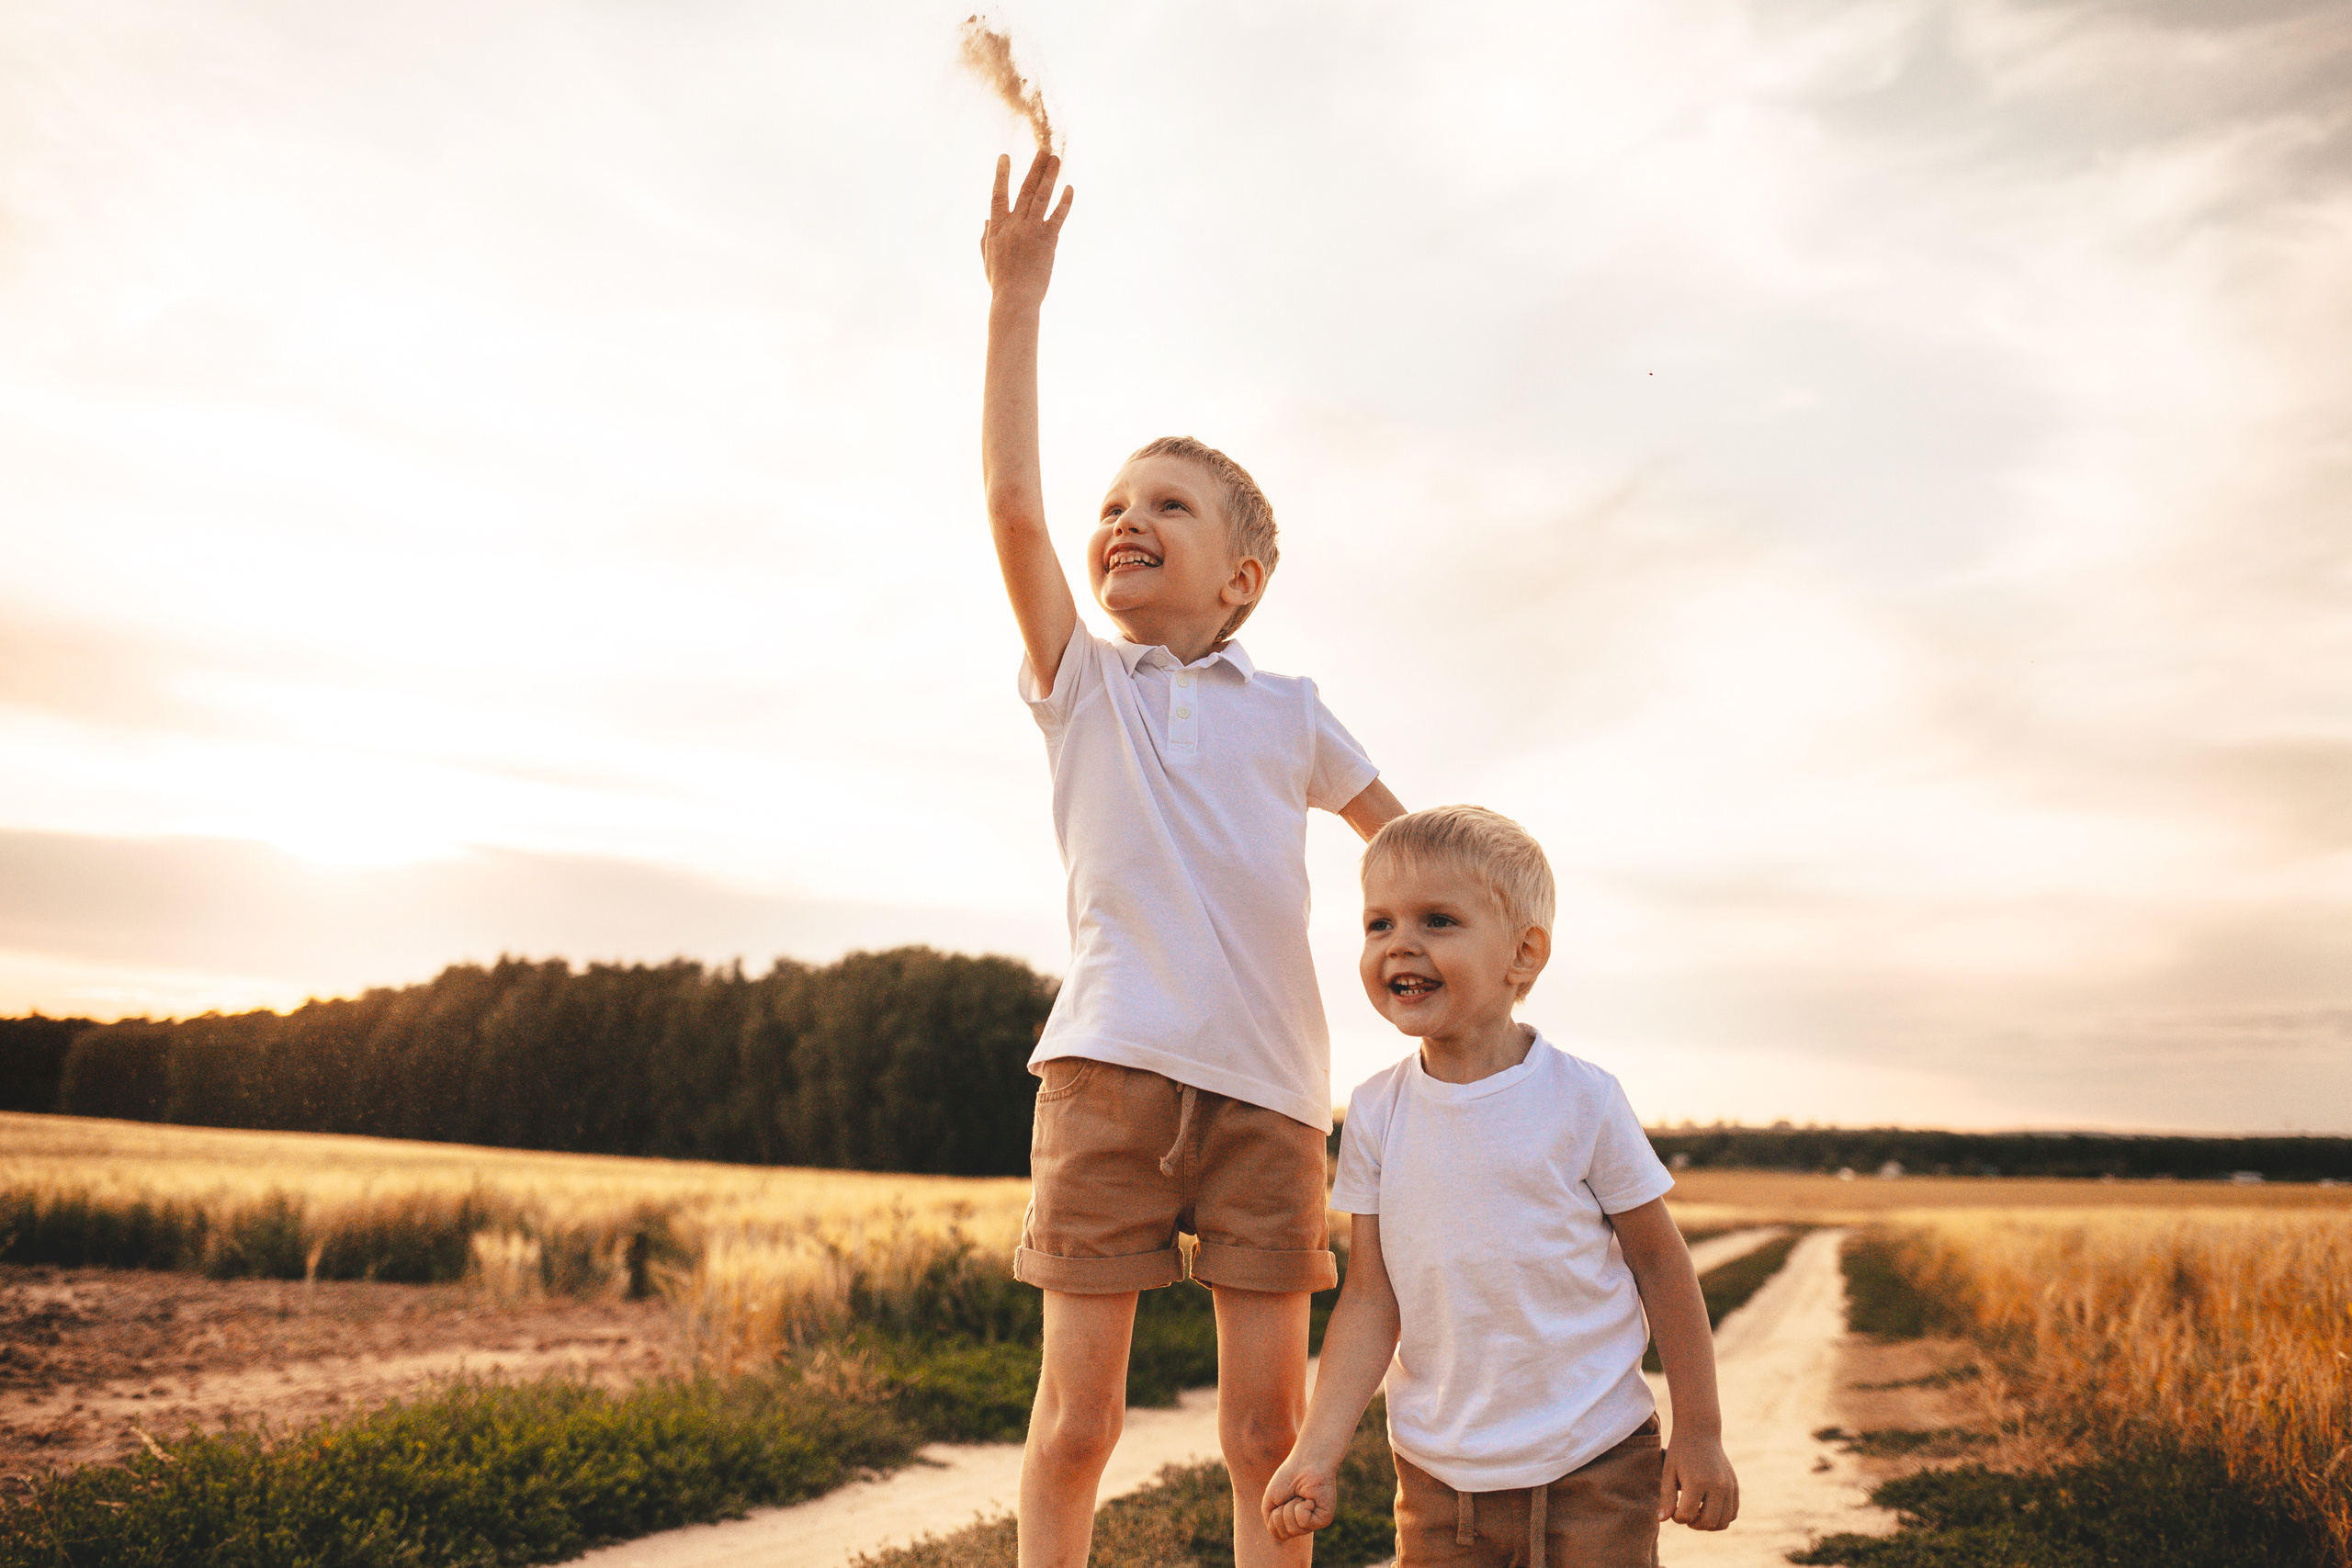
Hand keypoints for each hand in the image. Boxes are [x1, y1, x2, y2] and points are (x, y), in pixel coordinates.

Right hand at [982, 150, 1072, 308]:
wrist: (1015, 300)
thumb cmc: (1001, 284)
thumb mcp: (988, 259)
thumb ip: (986, 237)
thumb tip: (986, 219)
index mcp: (997, 228)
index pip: (998, 195)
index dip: (1002, 175)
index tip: (1005, 156)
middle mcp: (1013, 225)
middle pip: (1024, 189)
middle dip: (1034, 168)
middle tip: (1043, 151)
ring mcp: (1030, 231)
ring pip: (1040, 196)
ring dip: (1049, 176)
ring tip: (1056, 160)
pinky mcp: (1047, 240)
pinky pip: (1057, 216)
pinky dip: (1064, 201)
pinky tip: (1069, 188)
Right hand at [1261, 1454, 1338, 1542]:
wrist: (1305, 1462)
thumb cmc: (1288, 1478)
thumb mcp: (1271, 1502)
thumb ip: (1272, 1524)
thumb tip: (1283, 1540)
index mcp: (1292, 1521)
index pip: (1277, 1533)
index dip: (1274, 1515)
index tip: (1283, 1497)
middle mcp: (1304, 1525)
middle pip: (1284, 1534)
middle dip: (1282, 1512)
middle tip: (1293, 1495)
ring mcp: (1314, 1523)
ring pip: (1293, 1529)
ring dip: (1291, 1508)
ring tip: (1301, 1495)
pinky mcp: (1324, 1519)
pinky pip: (1304, 1522)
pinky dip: (1301, 1507)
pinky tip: (1309, 1498)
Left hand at [1658, 1431, 1737, 1530]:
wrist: (1700, 1432)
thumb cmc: (1680, 1452)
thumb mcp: (1668, 1472)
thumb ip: (1666, 1497)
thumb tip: (1662, 1520)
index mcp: (1697, 1482)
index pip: (1686, 1516)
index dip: (1676, 1517)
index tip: (1673, 1508)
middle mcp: (1717, 1486)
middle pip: (1708, 1523)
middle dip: (1693, 1524)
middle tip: (1685, 1512)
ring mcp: (1729, 1487)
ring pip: (1723, 1522)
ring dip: (1708, 1524)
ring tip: (1697, 1512)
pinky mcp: (1735, 1487)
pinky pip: (1733, 1513)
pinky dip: (1721, 1517)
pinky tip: (1708, 1508)